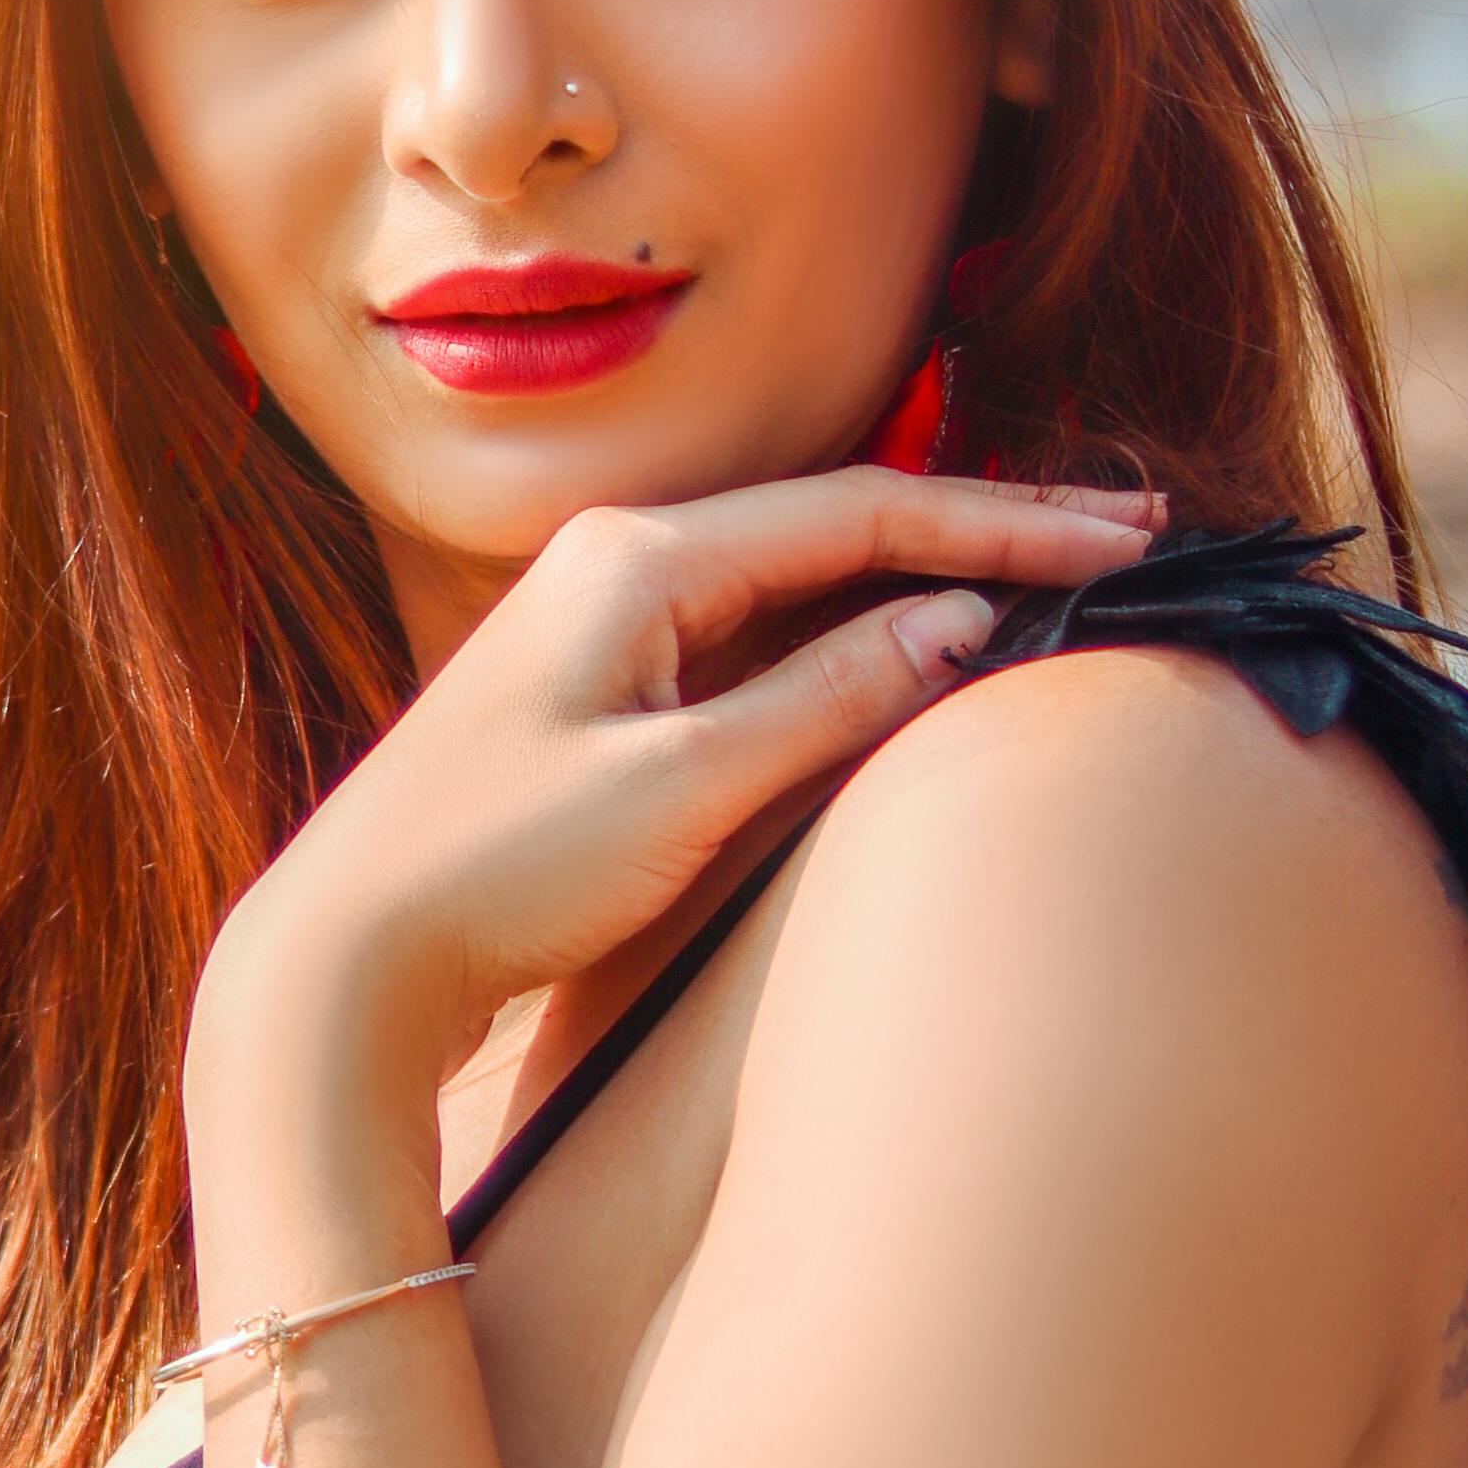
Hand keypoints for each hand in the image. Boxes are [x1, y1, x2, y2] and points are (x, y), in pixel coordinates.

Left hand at [191, 468, 1153, 1123]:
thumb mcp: (683, 789)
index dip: (1007, 525)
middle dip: (986, 529)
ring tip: (1054, 574)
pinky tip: (919, 645)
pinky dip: (855, 632)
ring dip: (927, 576)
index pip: (867, 512)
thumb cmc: (496, 871)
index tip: (1123, 537)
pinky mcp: (600, 689)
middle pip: (842, 524)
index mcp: (641, 556)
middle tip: (1124, 532)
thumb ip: (826, 698)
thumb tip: (956, 625)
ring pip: (804, 576)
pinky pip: (757, 633)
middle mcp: (620, 560)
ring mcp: (605, 622)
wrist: (342, 955)